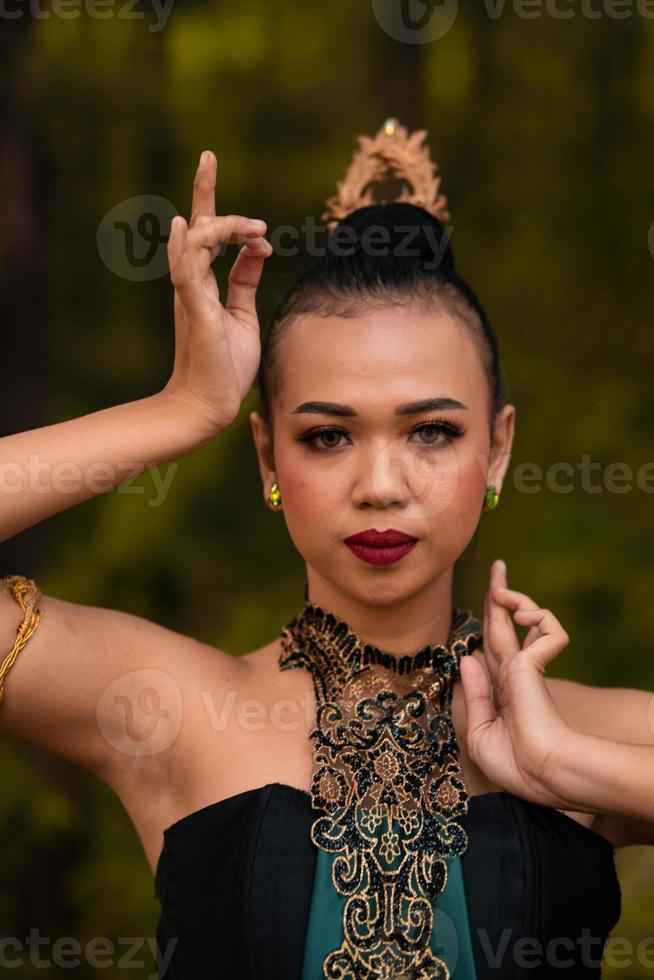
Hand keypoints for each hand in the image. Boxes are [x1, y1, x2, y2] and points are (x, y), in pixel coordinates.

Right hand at [163, 150, 272, 435]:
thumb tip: (258, 249)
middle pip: (197, 227)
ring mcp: (191, 296)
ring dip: (219, 224)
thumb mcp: (244, 314)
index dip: (221, 210)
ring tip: (253, 227)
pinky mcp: (194, 313)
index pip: (210, 235)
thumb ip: (245, 281)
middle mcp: (193, 283)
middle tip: (217, 168)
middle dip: (202, 188)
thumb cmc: (225, 366)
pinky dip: (184, 249)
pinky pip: (185, 275)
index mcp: (205, 283)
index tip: (261, 224)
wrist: (211, 404)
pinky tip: (183, 226)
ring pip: (195, 243)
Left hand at [459, 559, 575, 807]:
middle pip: (504, 624)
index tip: (489, 607)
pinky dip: (537, 616)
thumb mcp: (480, 732)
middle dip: (500, 595)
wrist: (537, 774)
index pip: (493, 648)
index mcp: (502, 691)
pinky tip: (522, 616)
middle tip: (498, 566)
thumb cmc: (512, 765)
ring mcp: (526, 667)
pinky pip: (547, 629)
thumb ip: (475, 694)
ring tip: (500, 586)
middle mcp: (514, 674)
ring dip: (511, 597)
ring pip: (525, 617)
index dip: (490, 625)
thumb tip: (468, 657)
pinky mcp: (536, 664)